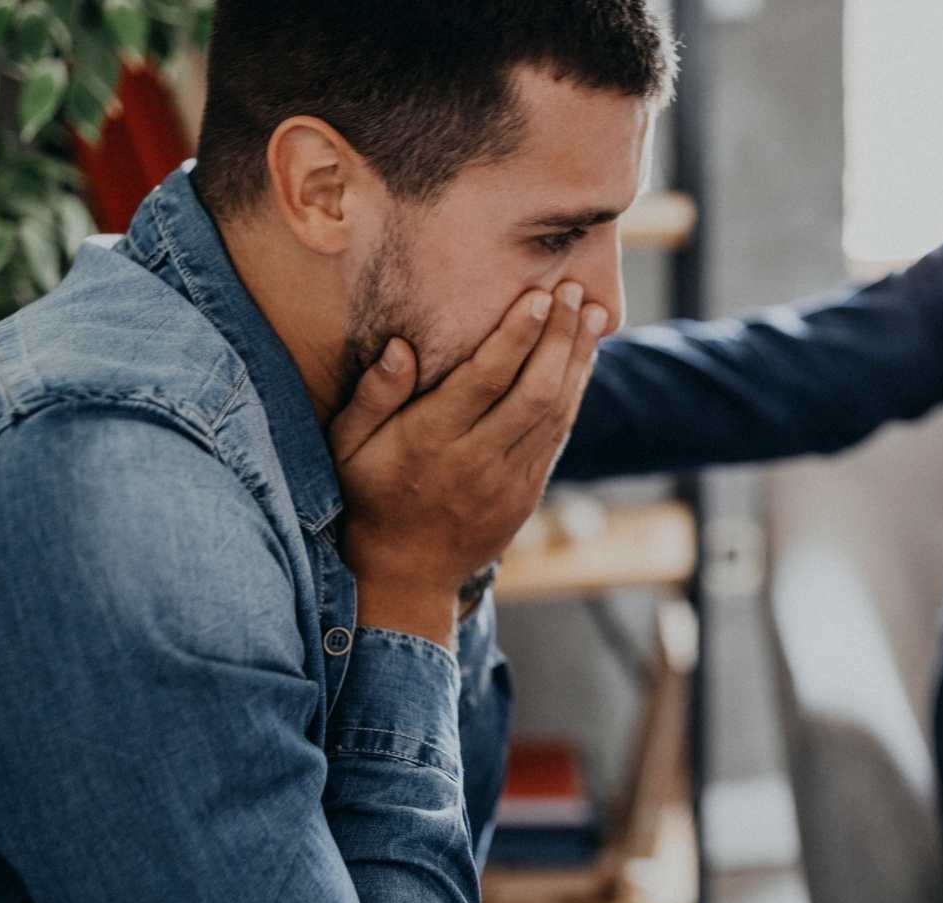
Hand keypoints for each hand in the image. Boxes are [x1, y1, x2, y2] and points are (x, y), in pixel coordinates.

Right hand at [328, 281, 607, 645]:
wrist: (405, 572)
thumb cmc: (369, 493)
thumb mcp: (350, 445)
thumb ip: (374, 395)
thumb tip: (402, 347)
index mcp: (430, 441)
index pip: (484, 380)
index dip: (517, 336)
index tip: (540, 296)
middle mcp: (476, 459)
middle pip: (532, 391)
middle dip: (558, 337)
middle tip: (574, 291)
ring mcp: (508, 480)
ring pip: (555, 412)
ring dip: (577, 360)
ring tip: (593, 314)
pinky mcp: (528, 492)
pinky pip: (558, 435)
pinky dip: (575, 393)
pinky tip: (583, 358)